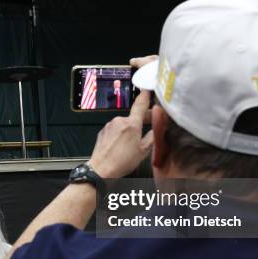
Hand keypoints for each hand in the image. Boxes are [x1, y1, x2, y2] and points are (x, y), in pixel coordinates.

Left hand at [88, 55, 157, 177]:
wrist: (101, 169)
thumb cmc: (121, 162)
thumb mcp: (143, 152)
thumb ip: (151, 138)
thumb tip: (156, 131)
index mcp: (132, 124)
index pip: (140, 105)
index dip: (146, 96)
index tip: (148, 89)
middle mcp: (119, 121)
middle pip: (134, 116)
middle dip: (142, 119)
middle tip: (150, 125)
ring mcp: (110, 125)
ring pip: (124, 123)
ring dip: (130, 128)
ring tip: (133, 142)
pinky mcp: (103, 131)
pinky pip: (115, 129)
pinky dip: (120, 133)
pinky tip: (122, 144)